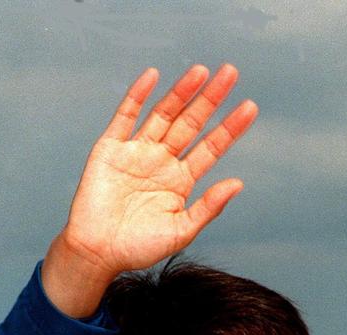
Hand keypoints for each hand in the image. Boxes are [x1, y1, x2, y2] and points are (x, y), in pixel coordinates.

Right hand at [42, 63, 257, 315]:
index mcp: (180, 181)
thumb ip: (208, 207)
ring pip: (163, 114)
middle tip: (231, 73)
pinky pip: (126, 116)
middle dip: (210, 99)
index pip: (210, 148)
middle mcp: (161, 162)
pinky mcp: (110, 148)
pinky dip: (138, 95)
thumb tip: (238, 183)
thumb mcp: (180, 231)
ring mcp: (136, 152)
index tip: (250, 107)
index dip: (229, 128)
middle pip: (190, 124)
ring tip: (202, 71)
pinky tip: (154, 76)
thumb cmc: (138, 248)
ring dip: (181, 92)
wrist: (97, 252)